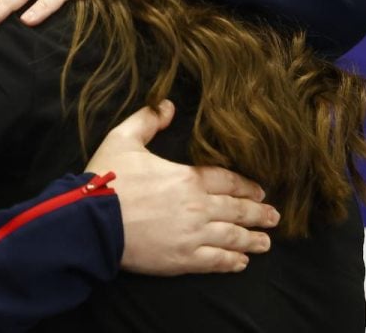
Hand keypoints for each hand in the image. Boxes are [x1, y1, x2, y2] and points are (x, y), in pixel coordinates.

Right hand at [86, 101, 279, 274]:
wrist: (91, 221)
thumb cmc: (107, 178)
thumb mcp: (123, 139)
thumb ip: (147, 120)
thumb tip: (167, 105)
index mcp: (188, 177)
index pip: (228, 180)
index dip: (246, 185)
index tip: (259, 190)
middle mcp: (198, 207)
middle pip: (237, 209)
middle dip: (259, 213)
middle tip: (274, 216)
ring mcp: (192, 235)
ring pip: (233, 237)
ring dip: (253, 239)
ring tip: (266, 242)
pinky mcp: (182, 259)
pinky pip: (216, 261)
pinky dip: (232, 261)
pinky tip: (241, 261)